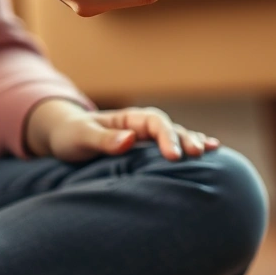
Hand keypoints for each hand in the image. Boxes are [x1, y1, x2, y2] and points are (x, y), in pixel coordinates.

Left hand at [25, 99, 220, 162]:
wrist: (64, 137)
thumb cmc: (70, 136)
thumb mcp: (80, 137)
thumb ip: (103, 139)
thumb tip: (129, 139)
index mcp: (128, 118)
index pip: (154, 123)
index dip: (166, 137)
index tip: (174, 156)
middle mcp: (141, 126)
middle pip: (170, 128)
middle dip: (185, 139)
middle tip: (198, 153)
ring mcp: (146, 138)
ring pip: (176, 136)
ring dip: (193, 141)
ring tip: (211, 150)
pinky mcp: (147, 151)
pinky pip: (172, 147)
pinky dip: (190, 146)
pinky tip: (211, 150)